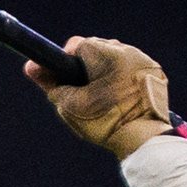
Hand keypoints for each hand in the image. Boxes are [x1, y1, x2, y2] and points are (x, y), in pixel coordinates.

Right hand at [25, 37, 173, 158]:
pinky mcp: (155, 71)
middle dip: (88, 67)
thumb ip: (51, 84)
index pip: (77, 45)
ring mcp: (143, 59)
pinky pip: (131, 67)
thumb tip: (31, 66)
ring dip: (106, 70)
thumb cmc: (106, 123)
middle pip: (97, 49)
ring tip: (103, 96)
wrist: (144, 140)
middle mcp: (126, 50)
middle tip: (85, 92)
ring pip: (115, 57)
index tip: (68, 81)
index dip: (67, 63)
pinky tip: (120, 97)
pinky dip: (123, 78)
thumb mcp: (71, 106)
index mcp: (105, 54)